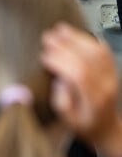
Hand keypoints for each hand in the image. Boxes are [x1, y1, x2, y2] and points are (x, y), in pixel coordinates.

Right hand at [40, 23, 121, 156]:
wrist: (105, 127)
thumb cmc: (83, 124)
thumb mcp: (67, 120)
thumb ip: (61, 101)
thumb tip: (58, 80)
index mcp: (93, 99)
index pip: (79, 74)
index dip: (60, 61)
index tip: (43, 56)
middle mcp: (105, 85)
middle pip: (87, 59)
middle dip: (65, 46)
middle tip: (47, 38)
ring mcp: (111, 76)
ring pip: (97, 51)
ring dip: (76, 38)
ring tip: (59, 30)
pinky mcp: (112, 70)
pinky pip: (104, 50)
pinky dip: (90, 39)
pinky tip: (77, 34)